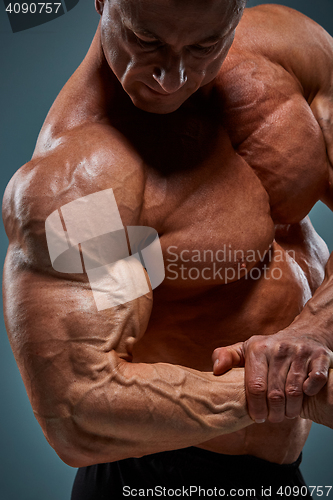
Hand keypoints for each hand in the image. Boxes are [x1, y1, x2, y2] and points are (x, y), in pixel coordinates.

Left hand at [212, 330, 332, 422]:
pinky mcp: (320, 355)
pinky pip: (316, 379)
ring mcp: (300, 351)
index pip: (255, 386)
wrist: (304, 333)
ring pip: (294, 391)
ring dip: (291, 409)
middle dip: (274, 413)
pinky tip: (305, 396)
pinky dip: (310, 392)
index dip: (256, 407)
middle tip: (273, 419)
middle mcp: (279, 348)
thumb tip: (216, 370)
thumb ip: (227, 357)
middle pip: (275, 393)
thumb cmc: (270, 348)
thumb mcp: (246, 349)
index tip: (257, 418)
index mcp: (258, 348)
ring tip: (287, 414)